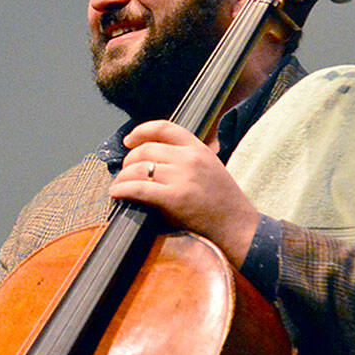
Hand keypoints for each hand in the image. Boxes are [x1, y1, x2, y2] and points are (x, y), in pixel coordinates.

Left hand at [108, 120, 260, 267]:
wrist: (238, 226)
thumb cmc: (223, 202)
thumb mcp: (209, 167)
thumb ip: (185, 159)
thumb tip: (151, 159)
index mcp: (198, 148)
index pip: (164, 127)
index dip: (141, 131)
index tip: (129, 141)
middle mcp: (189, 159)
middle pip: (146, 150)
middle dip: (128, 161)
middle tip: (124, 173)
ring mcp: (182, 178)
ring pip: (139, 168)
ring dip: (122, 177)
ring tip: (118, 186)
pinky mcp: (175, 198)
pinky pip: (139, 188)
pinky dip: (123, 189)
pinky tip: (117, 193)